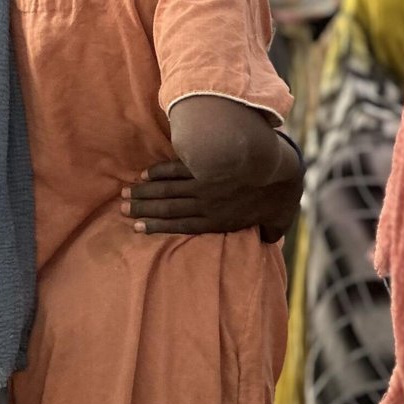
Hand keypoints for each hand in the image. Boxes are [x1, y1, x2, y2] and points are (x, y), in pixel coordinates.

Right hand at [119, 161, 302, 242]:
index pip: (181, 225)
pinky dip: (159, 172)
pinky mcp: (204, 164)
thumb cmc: (281, 192)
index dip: (157, 226)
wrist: (275, 165)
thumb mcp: (280, 218)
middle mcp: (205, 204)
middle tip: (122, 209)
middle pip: (167, 207)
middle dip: (142, 208)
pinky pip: (175, 169)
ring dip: (145, 192)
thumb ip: (271, 230)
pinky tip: (146, 174)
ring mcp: (202, 183)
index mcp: (219, 220)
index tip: (138, 227)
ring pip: (166, 189)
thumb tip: (270, 239)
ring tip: (126, 193)